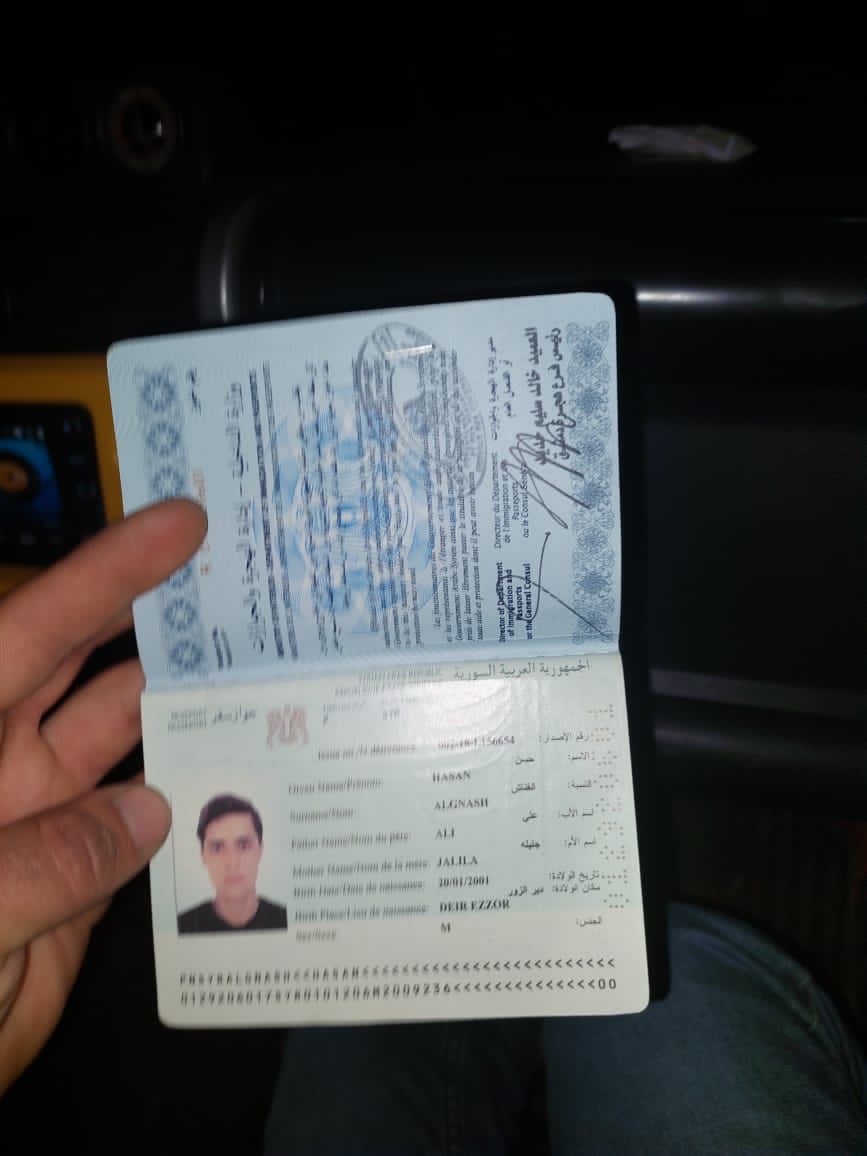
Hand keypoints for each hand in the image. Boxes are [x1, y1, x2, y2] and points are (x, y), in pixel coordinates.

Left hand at [0, 499, 206, 1091]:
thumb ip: (43, 866)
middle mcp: (1, 769)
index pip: (32, 636)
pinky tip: (250, 780)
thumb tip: (148, 813)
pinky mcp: (74, 886)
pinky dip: (191, 807)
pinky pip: (142, 834)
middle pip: (83, 670)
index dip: (104, 575)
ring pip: (125, 748)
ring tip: (268, 667)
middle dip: (156, 618)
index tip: (178, 526)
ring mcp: (40, 826)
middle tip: (239, 576)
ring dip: (188, 711)